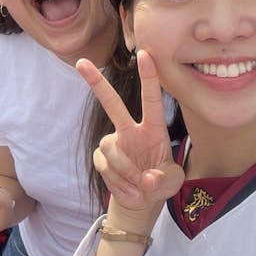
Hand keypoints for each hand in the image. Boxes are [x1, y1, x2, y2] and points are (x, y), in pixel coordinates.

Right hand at [77, 51, 181, 228]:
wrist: (141, 201)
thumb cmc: (161, 183)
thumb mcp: (173, 183)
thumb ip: (165, 179)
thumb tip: (147, 178)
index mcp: (153, 129)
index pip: (152, 100)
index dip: (149, 77)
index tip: (145, 54)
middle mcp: (130, 131)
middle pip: (112, 104)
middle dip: (97, 83)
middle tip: (81, 62)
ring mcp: (114, 143)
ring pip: (112, 150)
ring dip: (127, 172)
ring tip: (139, 188)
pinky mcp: (101, 158)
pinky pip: (105, 167)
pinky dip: (119, 183)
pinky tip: (129, 191)